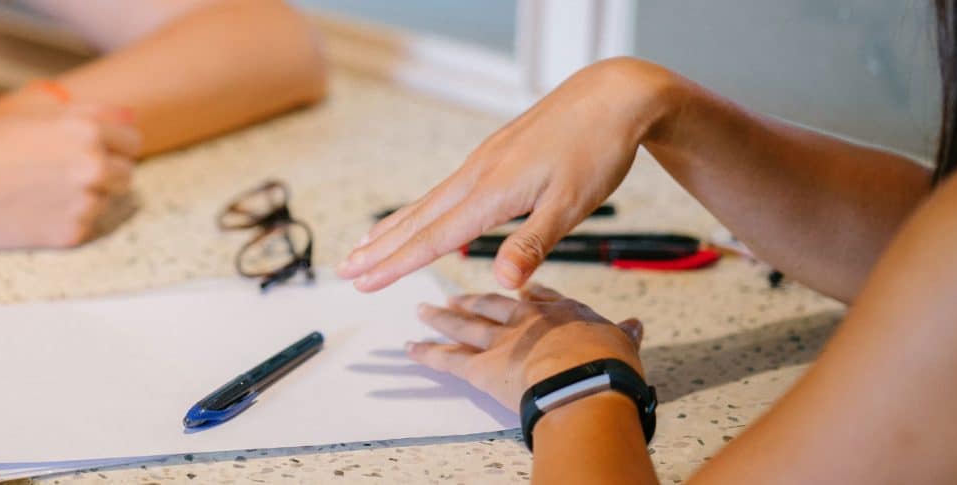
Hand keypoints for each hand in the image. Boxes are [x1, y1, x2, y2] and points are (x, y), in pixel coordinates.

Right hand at [0, 109, 141, 247]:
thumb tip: (132, 118)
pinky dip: (67, 219)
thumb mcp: (37, 115)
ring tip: (44, 190)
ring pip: (107, 200)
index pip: (132, 142)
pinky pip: (86, 224)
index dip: (113, 145)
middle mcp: (93, 166)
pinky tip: (36, 209)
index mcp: (88, 131)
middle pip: (126, 173)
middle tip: (65, 173)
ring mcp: (85, 202)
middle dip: (104, 172)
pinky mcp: (72, 233)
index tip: (95, 150)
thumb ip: (92, 114)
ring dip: (86, 196)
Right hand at [337, 58, 678, 291]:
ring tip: (363, 245)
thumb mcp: (572, 203)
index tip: (362, 282)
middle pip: (418, 219)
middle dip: (380, 248)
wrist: (612, 96)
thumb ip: (532, 244)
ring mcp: (483, 163)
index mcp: (492, 192)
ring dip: (394, 228)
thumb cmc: (596, 149)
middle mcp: (477, 175)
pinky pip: (445, 189)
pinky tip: (420, 215)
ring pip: (427, 202)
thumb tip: (501, 283)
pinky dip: (421, 208)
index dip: (396, 264)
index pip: (433, 237)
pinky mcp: (493, 156)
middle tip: (344, 270)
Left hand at [408, 284, 643, 412]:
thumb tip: (635, 326)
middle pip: (493, 306)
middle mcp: (525, 321)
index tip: (517, 287)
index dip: (526, 293)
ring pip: (464, 326)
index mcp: (561, 313)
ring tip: (423, 311)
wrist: (584, 383)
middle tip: (454, 297)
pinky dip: (426, 354)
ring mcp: (500, 342)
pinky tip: (410, 348)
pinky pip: (446, 360)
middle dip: (473, 301)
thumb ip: (623, 334)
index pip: (539, 297)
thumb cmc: (608, 366)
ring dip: (441, 319)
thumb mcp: (623, 343)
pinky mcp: (480, 368)